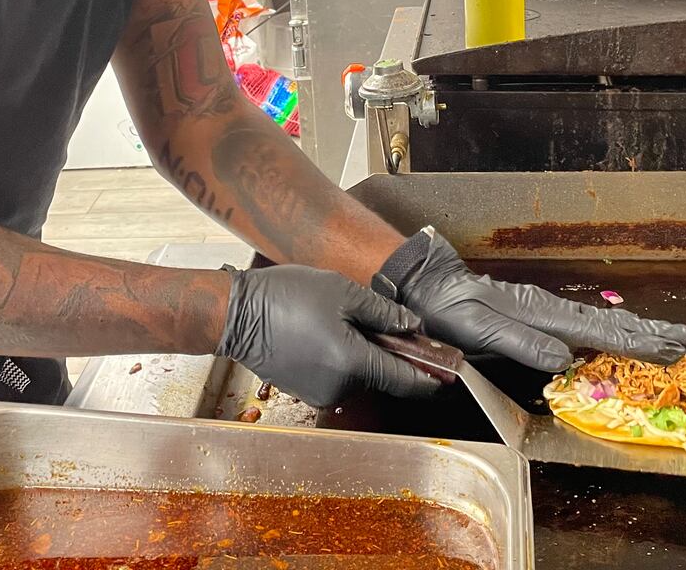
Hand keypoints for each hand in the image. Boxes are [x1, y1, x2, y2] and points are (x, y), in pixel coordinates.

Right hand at [216, 265, 441, 405]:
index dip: (431, 377)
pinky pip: (335, 376)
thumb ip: (382, 311)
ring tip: (337, 319)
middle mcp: (339, 387)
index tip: (449, 373)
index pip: (405, 379)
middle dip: (386, 351)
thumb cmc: (285, 297)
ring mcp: (319, 393)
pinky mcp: (304, 390)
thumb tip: (411, 324)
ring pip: (357, 375)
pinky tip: (320, 332)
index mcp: (353, 363)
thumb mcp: (341, 292)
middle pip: (380, 374)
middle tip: (376, 319)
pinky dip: (337, 359)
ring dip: (359, 354)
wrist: (236, 314)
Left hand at [377, 230, 685, 371]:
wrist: (426, 286)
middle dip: (647, 333)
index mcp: (542, 315)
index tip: (673, 348)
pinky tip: (612, 336)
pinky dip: (606, 331)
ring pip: (597, 323)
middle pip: (607, 325)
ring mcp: (542, 311)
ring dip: (633, 331)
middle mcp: (548, 311)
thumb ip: (522, 344)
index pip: (599, 333)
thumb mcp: (481, 331)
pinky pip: (580, 325)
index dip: (637, 343)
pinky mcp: (532, 315)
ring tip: (664, 336)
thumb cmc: (450, 311)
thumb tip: (565, 360)